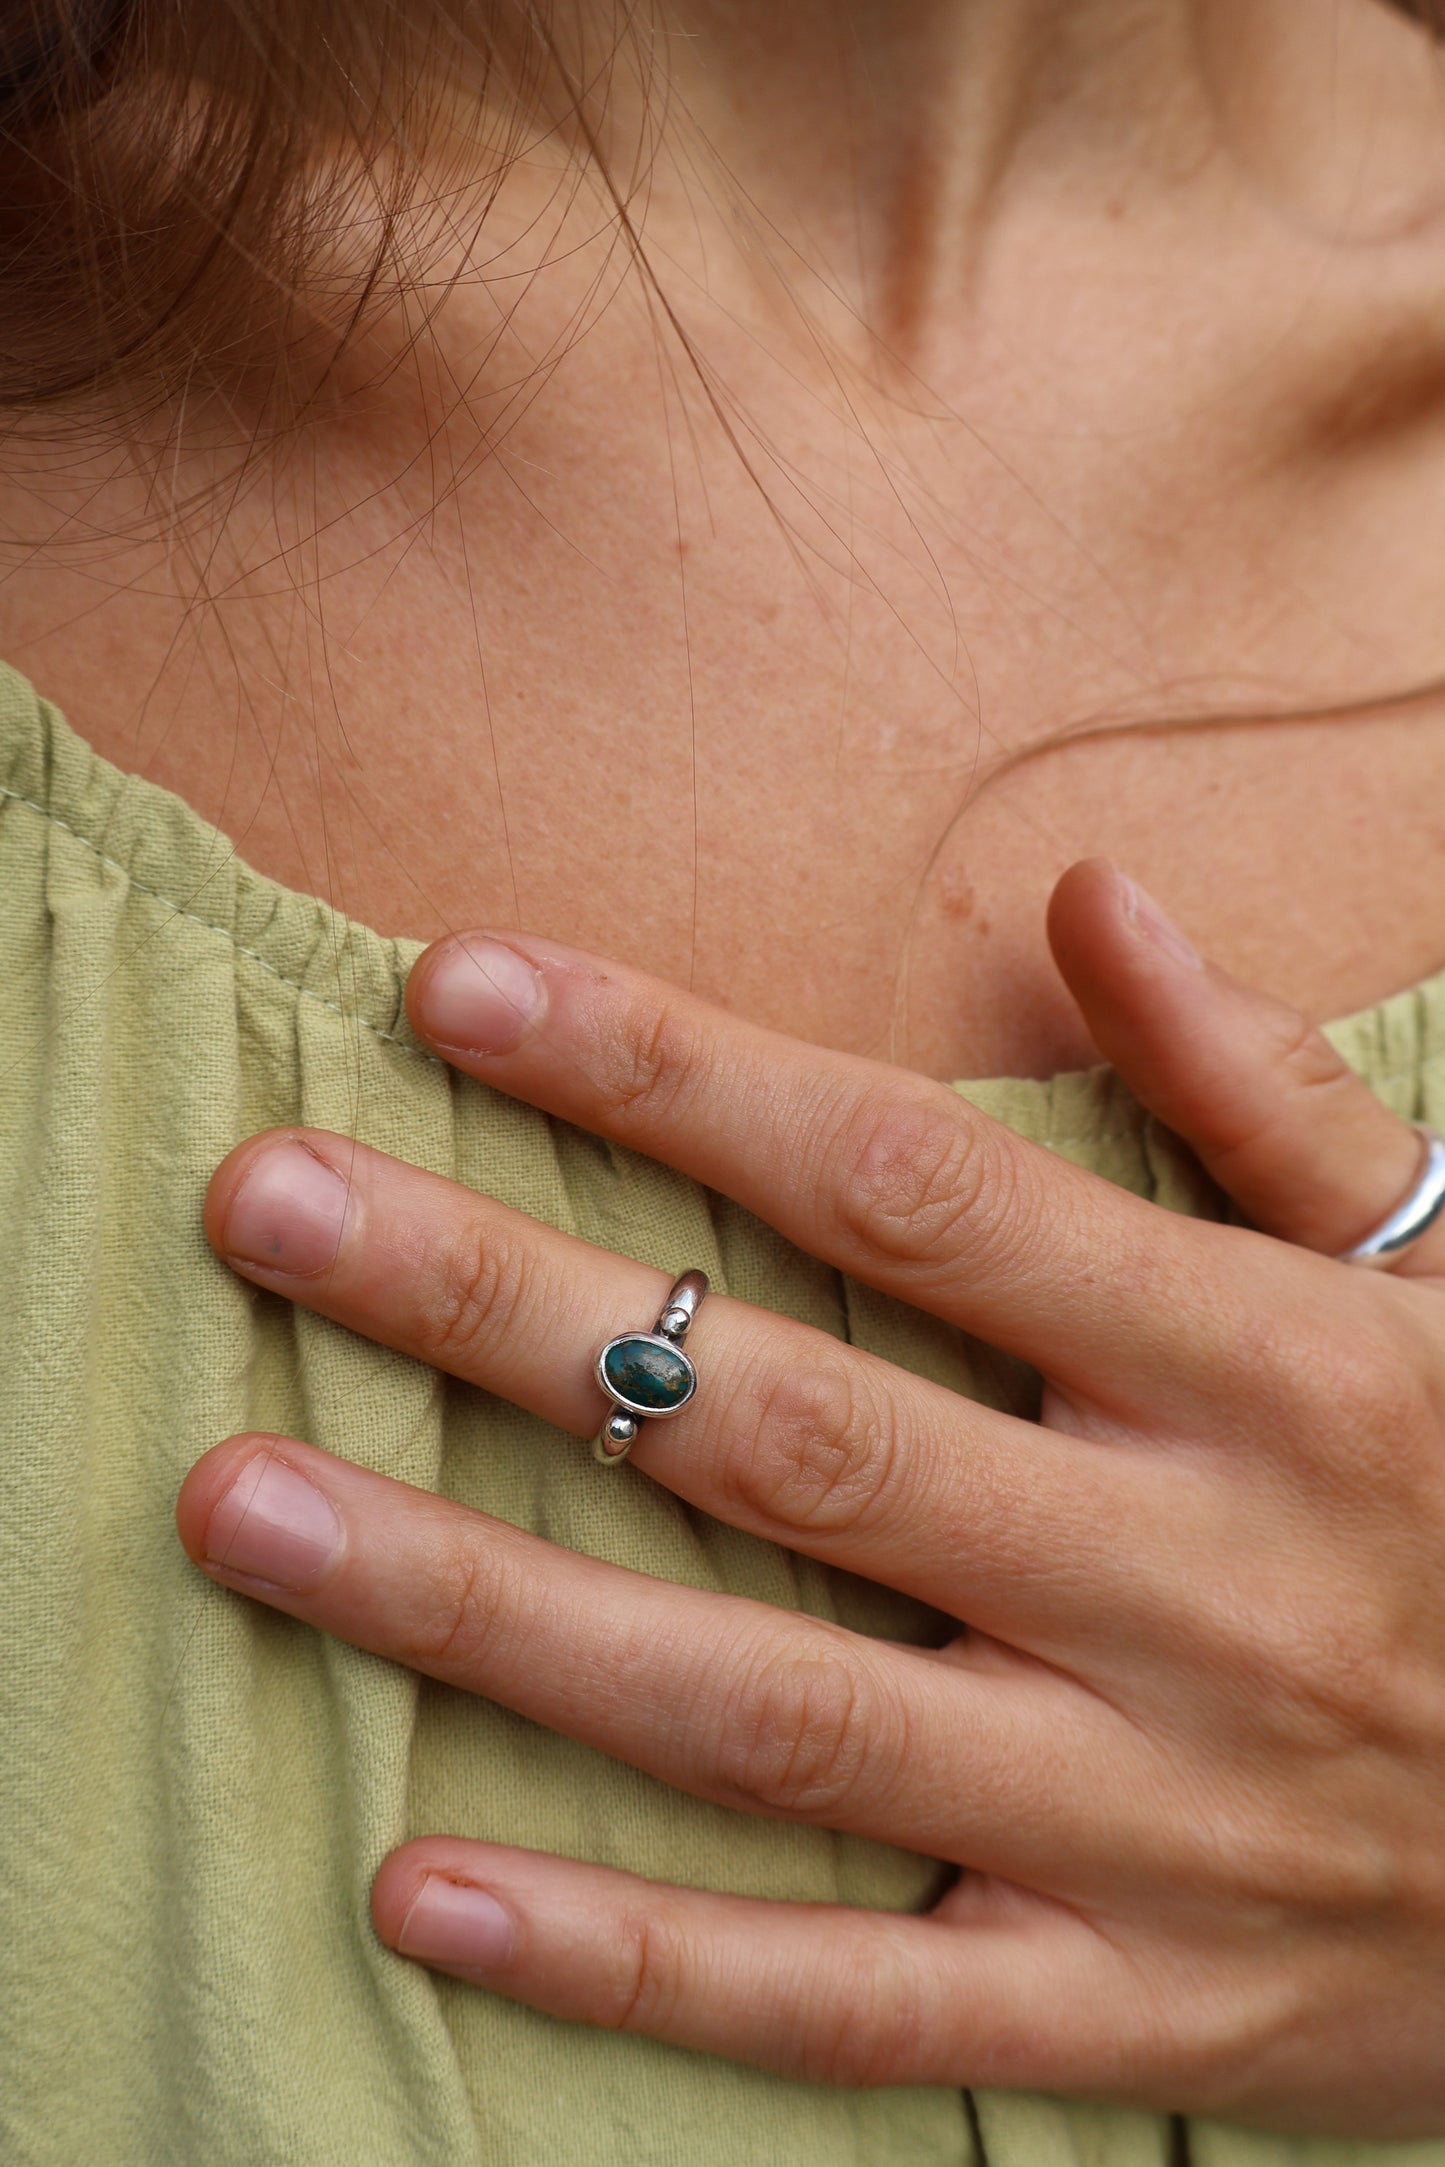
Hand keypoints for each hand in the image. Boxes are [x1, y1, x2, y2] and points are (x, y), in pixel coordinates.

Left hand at [175, 859, 1444, 2137]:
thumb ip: (1271, 1097)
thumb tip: (1092, 901)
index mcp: (1264, 1373)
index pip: (909, 1183)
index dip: (672, 1074)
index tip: (460, 985)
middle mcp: (1186, 1583)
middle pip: (787, 1428)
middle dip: (507, 1308)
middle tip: (269, 1207)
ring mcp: (1151, 1818)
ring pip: (771, 1705)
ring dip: (487, 1611)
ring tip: (251, 1507)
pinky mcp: (1138, 2009)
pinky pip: (859, 2002)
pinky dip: (637, 1962)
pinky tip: (423, 1890)